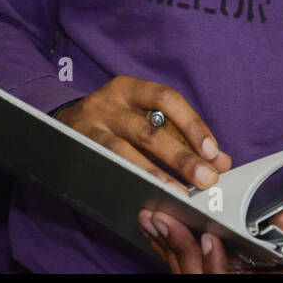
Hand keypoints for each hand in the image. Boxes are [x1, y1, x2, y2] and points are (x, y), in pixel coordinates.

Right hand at [54, 75, 230, 190]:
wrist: (61, 123)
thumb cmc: (113, 121)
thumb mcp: (146, 118)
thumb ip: (182, 136)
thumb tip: (221, 161)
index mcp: (130, 88)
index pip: (166, 98)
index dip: (192, 124)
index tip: (212, 151)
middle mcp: (108, 102)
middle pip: (149, 129)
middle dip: (181, 156)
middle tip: (206, 179)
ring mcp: (89, 125)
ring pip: (126, 151)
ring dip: (157, 174)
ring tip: (179, 194)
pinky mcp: (78, 148)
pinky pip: (107, 166)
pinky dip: (131, 180)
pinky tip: (147, 194)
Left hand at [139, 187, 282, 272]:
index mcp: (278, 281)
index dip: (219, 267)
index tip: (209, 238)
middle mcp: (249, 282)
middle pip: (205, 280)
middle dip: (183, 252)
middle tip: (165, 220)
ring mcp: (229, 274)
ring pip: (190, 273)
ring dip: (169, 246)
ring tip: (153, 217)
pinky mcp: (214, 263)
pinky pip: (186, 261)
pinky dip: (169, 244)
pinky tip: (156, 222)